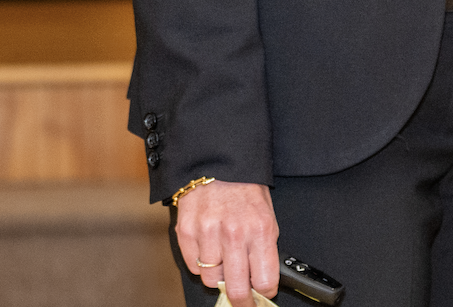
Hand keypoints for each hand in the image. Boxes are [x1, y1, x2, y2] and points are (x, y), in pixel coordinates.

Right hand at [176, 180, 279, 301]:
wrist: (218, 159)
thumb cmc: (244, 186)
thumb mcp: (266, 212)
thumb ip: (264, 246)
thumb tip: (263, 279)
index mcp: (260, 228)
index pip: (264, 281)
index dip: (264, 293)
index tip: (262, 295)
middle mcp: (234, 233)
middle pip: (236, 290)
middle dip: (241, 300)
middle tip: (242, 299)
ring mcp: (208, 233)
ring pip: (211, 280)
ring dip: (218, 274)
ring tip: (223, 256)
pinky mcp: (187, 231)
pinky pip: (193, 266)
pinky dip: (201, 262)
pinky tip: (208, 246)